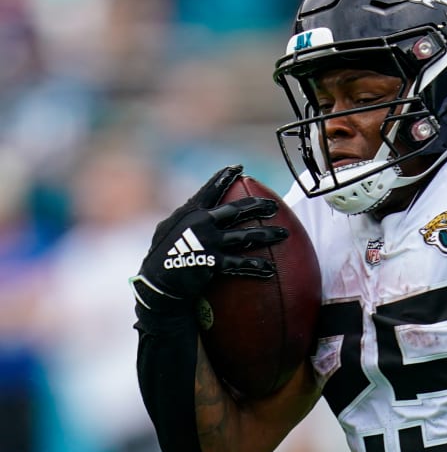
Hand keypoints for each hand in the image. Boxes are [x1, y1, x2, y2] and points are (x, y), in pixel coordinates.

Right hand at [130, 165, 287, 310]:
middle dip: (258, 206)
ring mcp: (208, 242)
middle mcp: (201, 223)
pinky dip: (257, 267)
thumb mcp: (170, 230)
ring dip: (268, 234)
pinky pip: (241, 264)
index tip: (238, 168)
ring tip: (284, 234)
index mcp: (190, 212)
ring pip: (245, 236)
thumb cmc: (163, 256)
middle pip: (236, 210)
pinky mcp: (212, 262)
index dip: (224, 177)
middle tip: (274, 206)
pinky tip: (270, 269)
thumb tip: (201, 209)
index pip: (210, 190)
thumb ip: (186, 218)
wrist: (156, 284)